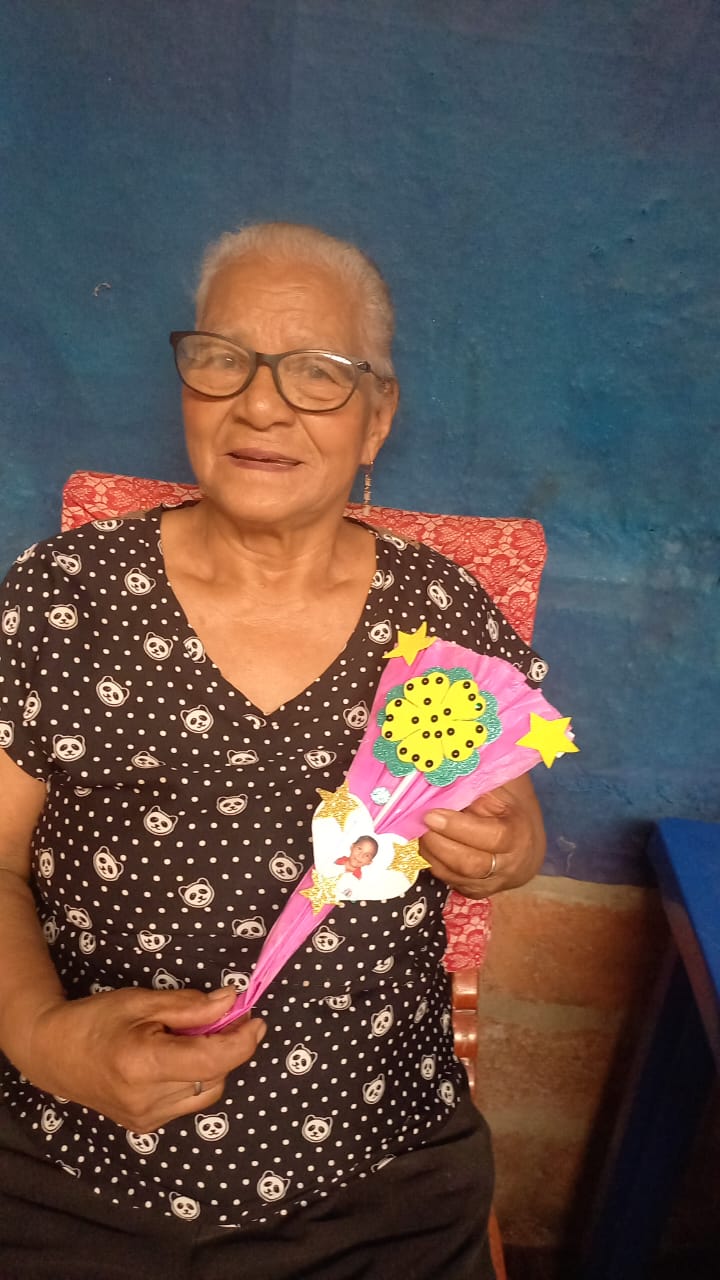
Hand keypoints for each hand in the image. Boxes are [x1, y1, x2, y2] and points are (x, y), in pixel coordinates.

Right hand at [20, 986, 264, 1131]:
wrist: (55, 1053)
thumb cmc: (97, 1019)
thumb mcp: (142, 1001)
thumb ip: (190, 1006)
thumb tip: (232, 1002)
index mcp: (144, 1064)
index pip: (213, 1061)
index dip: (242, 1041)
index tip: (256, 1018)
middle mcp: (147, 1100)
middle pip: (215, 1076)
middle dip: (228, 1046)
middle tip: (224, 1016)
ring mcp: (146, 1119)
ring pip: (208, 1092)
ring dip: (215, 1064)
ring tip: (194, 1037)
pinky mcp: (146, 1127)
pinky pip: (190, 1103)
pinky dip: (197, 1079)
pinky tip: (179, 1059)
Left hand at [420, 773, 545, 898]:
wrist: (525, 844)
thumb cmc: (509, 809)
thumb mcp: (500, 790)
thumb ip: (475, 786)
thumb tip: (443, 778)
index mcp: (518, 835)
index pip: (491, 837)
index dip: (458, 827)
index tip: (431, 814)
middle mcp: (508, 866)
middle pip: (469, 863)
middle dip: (438, 843)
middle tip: (420, 823)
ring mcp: (492, 883)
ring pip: (453, 875)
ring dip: (431, 852)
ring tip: (421, 830)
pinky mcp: (475, 892)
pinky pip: (448, 880)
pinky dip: (434, 862)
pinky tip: (430, 843)